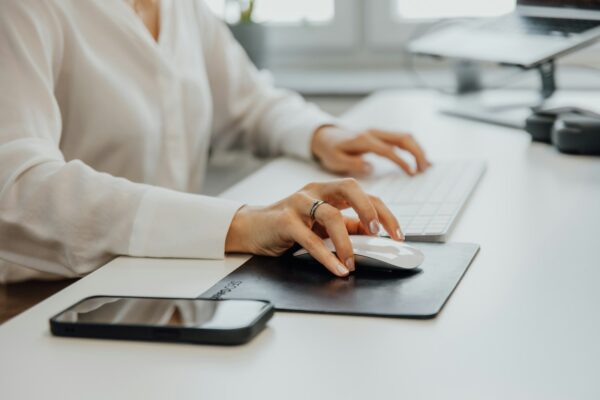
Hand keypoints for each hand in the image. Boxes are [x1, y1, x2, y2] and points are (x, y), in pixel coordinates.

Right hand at [225, 179, 402, 276]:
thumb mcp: (321, 225)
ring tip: (352, 263)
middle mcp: (315, 191)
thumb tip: (372, 235)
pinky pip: (310, 239)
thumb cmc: (288, 225)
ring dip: (347, 242)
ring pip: (331, 215)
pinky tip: (337, 269)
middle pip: (351, 188)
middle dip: (371, 210)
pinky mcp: (284, 220)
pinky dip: (326, 256)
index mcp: (328, 190)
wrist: (251, 228)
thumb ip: (345, 226)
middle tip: (380, 234)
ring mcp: (299, 203)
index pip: (364, 194)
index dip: (384, 213)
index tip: (397, 234)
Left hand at [311, 126, 430, 175]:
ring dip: (417, 150)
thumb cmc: (330, 150)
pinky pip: (400, 139)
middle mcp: (374, 133)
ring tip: (425, 166)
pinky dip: (412, 147)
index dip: (401, 161)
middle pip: (402, 138)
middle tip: (424, 170)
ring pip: (404, 136)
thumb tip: (370, 167)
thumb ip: (351, 163)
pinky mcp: (380, 135)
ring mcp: (378, 132)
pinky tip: (419, 159)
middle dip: (417, 153)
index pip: (388, 149)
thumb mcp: (334, 160)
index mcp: (364, 140)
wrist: (325, 136)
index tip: (411, 173)